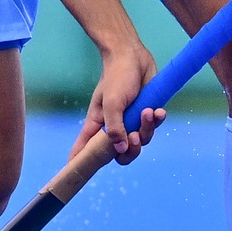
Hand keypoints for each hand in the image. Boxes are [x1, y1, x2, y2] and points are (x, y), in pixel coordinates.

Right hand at [82, 42, 161, 163]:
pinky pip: (153, 127)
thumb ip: (114, 127)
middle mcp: (113, 127)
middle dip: (131, 151)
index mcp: (97, 125)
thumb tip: (121, 148)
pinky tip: (158, 111)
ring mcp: (130, 121)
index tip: (73, 173)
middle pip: (120, 154)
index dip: (80, 162)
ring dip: (147, 129)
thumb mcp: (112, 102)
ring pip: (141, 141)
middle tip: (135, 138)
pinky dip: (156, 120)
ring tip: (148, 112)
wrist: (133, 56)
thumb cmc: (116, 76)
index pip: (85, 149)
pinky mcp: (145, 113)